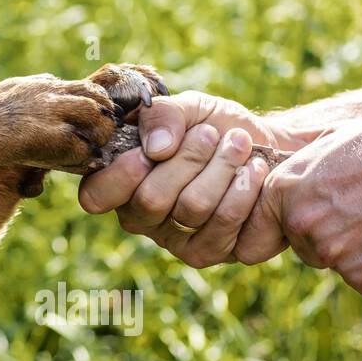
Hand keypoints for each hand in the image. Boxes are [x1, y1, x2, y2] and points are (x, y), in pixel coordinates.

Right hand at [78, 91, 314, 266]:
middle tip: (210, 134)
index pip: (95, 196)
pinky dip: (244, 189)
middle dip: (188, 159)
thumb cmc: (215, 126)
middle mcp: (139, 216)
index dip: (120, 176)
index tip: (151, 151)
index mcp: (119, 182)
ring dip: (222, 167)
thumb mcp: (186, 108)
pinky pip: (224, 226)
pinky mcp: (208, 252)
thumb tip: (156, 149)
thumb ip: (162, 116)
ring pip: (191, 209)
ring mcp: (172, 239)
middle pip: (150, 199)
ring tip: (239, 143)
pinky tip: (254, 170)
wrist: (265, 147)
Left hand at [234, 110, 361, 295]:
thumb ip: (289, 171)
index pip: (252, 234)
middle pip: (300, 246)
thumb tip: (258, 179)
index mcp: (283, 191)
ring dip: (351, 248)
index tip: (285, 229)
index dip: (270, 232)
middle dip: (319, 234)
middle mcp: (302, 225)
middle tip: (355, 209)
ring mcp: (335, 254)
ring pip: (332, 261)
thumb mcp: (324, 143)